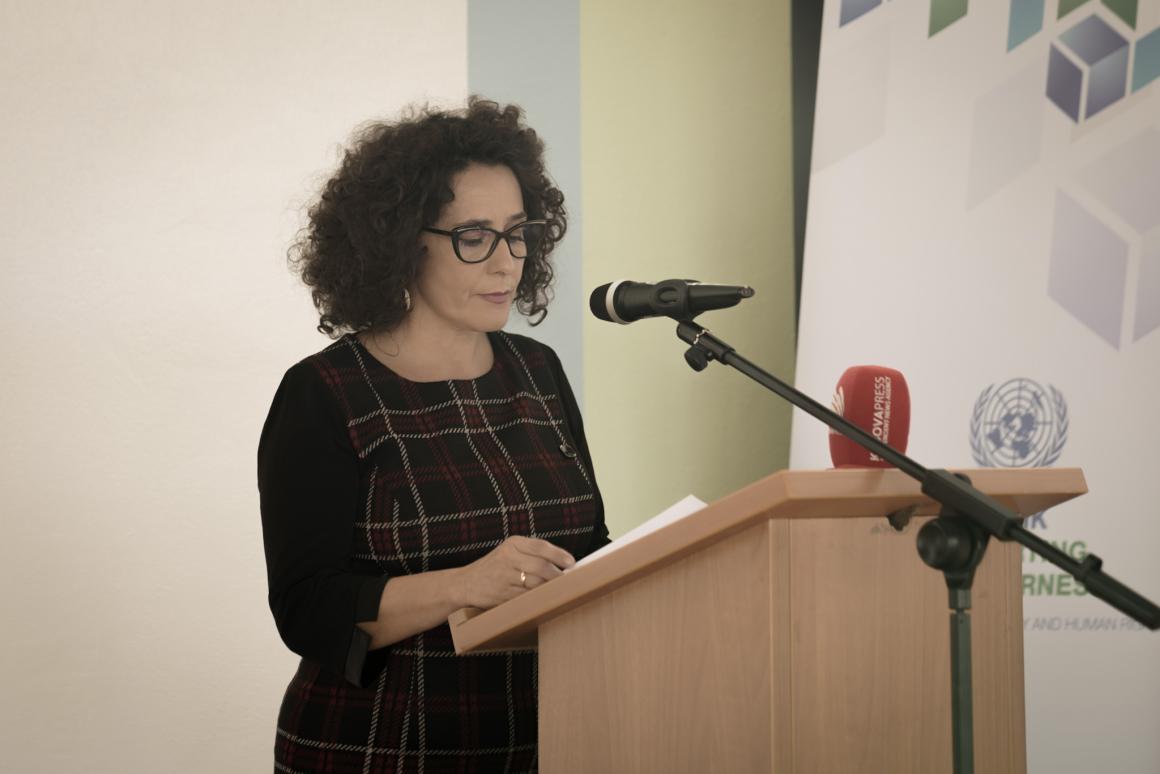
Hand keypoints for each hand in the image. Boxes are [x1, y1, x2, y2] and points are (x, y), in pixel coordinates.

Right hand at [455, 536, 575, 608]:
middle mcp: (508, 557)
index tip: (572, 563)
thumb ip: (532, 553)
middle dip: (557, 575)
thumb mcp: (510, 551)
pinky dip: (537, 598)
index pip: (541, 547)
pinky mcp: (502, 594)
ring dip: (549, 588)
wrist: (466, 583)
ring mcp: (504, 576)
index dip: (559, 555)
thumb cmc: (495, 567)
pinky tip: (543, 598)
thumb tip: (563, 563)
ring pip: (535, 583)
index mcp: (513, 543)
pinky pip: (526, 597)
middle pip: (541, 566)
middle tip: (569, 581)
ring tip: (558, 590)